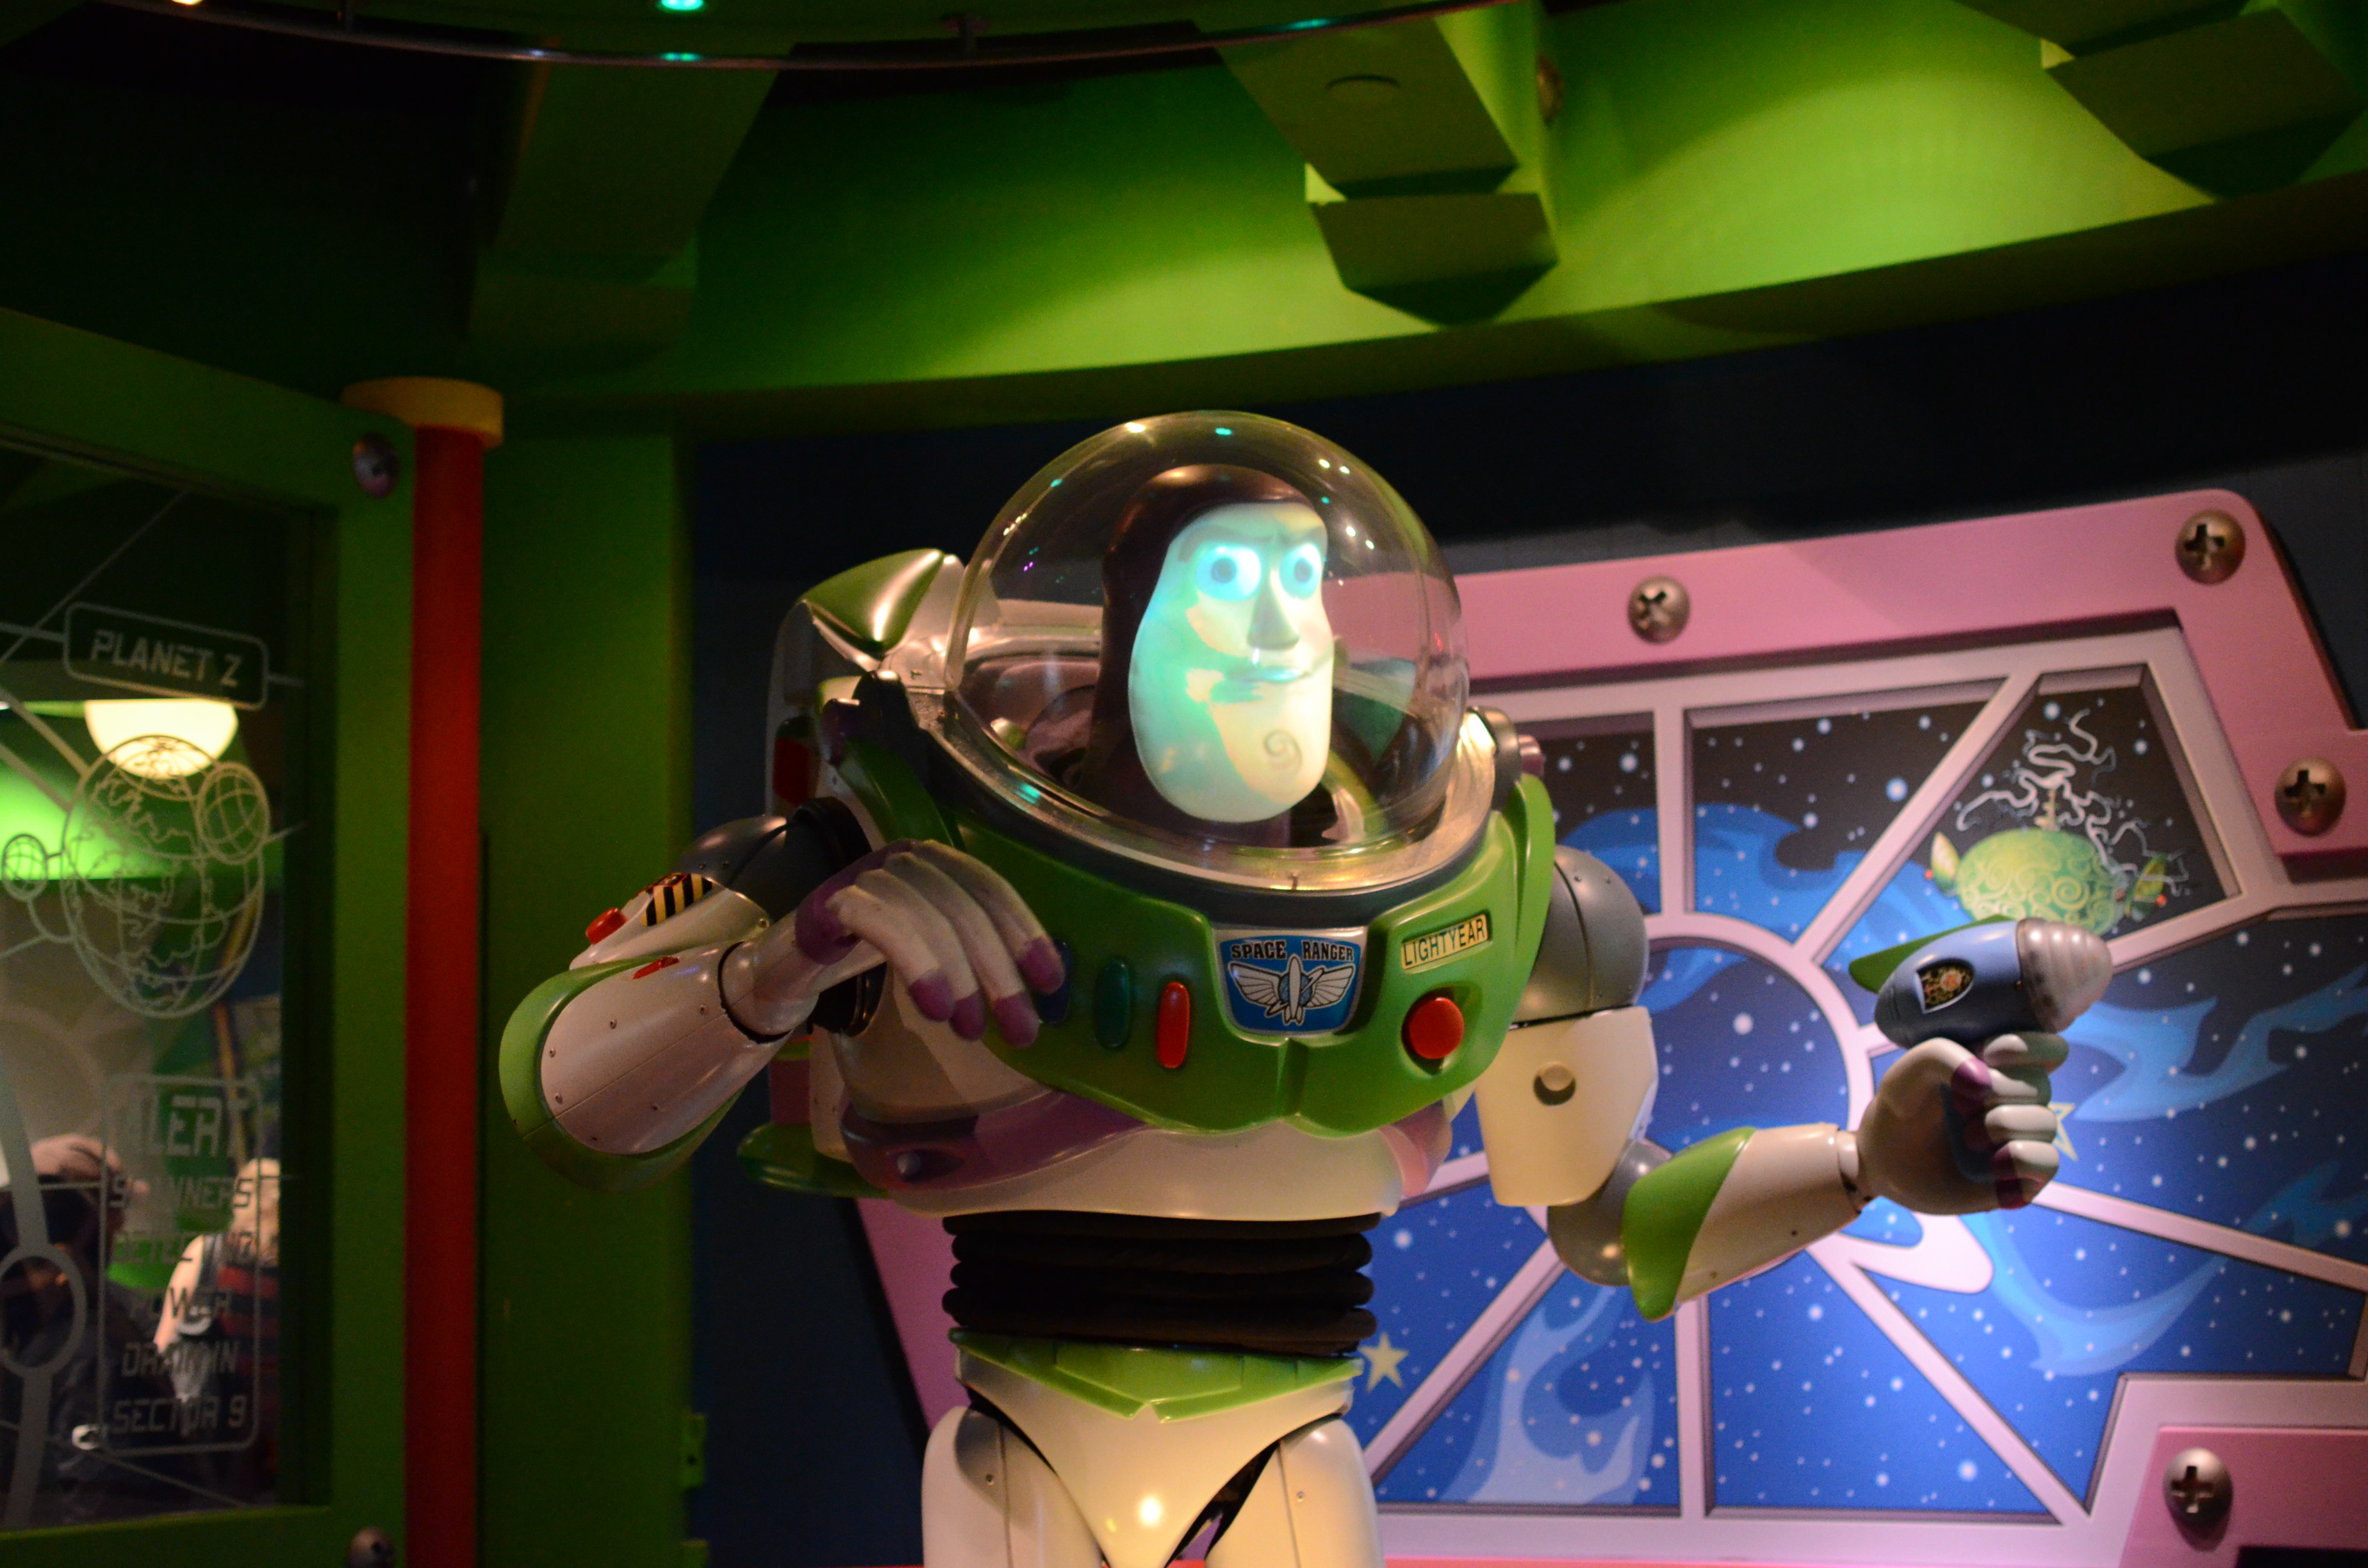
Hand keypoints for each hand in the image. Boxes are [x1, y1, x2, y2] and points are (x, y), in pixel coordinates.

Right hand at [726, 840, 1062, 1044]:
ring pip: (928, 915)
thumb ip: (975, 956)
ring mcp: (866, 873)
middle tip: (1020, 1031)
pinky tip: (933, 1008)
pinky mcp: (832, 900)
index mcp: (936, 863)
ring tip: (970, 1029)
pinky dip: (917, 964)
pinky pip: (883, 924)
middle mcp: (905, 856)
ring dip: (959, 976)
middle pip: (965, 906)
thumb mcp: (932, 950)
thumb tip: (1036, 996)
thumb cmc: (869, 955)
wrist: (789, 963)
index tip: (1051, 984)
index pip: (990, 888)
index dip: (1024, 933)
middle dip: (999, 971)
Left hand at [1854, 1031, 2067, 1214]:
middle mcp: (2019, 1101)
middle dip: (1998, 1091)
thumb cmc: (1902, 1110)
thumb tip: (1984, 1083)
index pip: (2050, 1047)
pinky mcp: (2024, 1174)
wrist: (1885, 1162)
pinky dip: (2019, 1159)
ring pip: (2047, 1122)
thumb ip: (1940, 1057)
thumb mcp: (1908, 1073)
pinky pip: (2048, 1161)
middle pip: (2041, 1084)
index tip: (1988, 1055)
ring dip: (2002, 1125)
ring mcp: (2024, 1137)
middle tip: (1959, 1104)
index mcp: (2001, 1067)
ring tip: (1968, 1138)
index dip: (2026, 1048)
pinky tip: (1992, 1166)